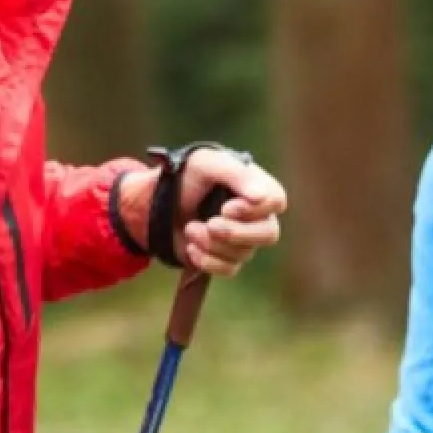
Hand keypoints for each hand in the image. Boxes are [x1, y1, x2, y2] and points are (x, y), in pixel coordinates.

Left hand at [173, 150, 286, 276]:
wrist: (155, 201)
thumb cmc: (186, 176)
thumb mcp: (206, 163)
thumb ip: (236, 174)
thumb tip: (261, 196)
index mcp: (256, 188)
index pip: (276, 201)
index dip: (256, 209)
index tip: (227, 208)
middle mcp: (255, 216)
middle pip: (269, 234)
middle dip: (236, 232)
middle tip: (210, 224)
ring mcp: (242, 240)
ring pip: (244, 253)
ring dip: (212, 243)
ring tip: (190, 228)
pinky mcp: (225, 259)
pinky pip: (228, 269)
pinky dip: (206, 259)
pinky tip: (190, 246)